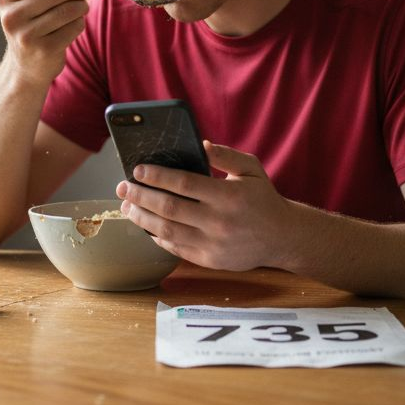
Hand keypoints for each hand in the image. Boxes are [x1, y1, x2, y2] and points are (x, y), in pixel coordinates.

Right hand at [0, 0, 90, 84]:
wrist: (26, 66)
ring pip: (67, 10)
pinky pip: (72, 28)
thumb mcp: (27, 0)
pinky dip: (79, 22)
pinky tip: (76, 23)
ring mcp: (27, 36)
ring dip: (81, 6)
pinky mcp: (44, 50)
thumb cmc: (30, 25)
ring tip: (82, 6)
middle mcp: (12, 17)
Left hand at [116, 141, 294, 270]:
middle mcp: (219, 221)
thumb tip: (201, 144)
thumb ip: (227, 155)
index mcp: (228, 196)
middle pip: (169, 208)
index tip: (138, 170)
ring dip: (142, 218)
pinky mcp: (209, 260)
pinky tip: (146, 226)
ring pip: (167, 231)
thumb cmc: (263, 198)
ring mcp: (213, 244)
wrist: (281, 237)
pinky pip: (176, 248)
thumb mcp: (251, 169)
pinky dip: (157, 237)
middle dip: (140, 196)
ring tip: (127, 206)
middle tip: (122, 186)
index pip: (184, 184)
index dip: (157, 176)